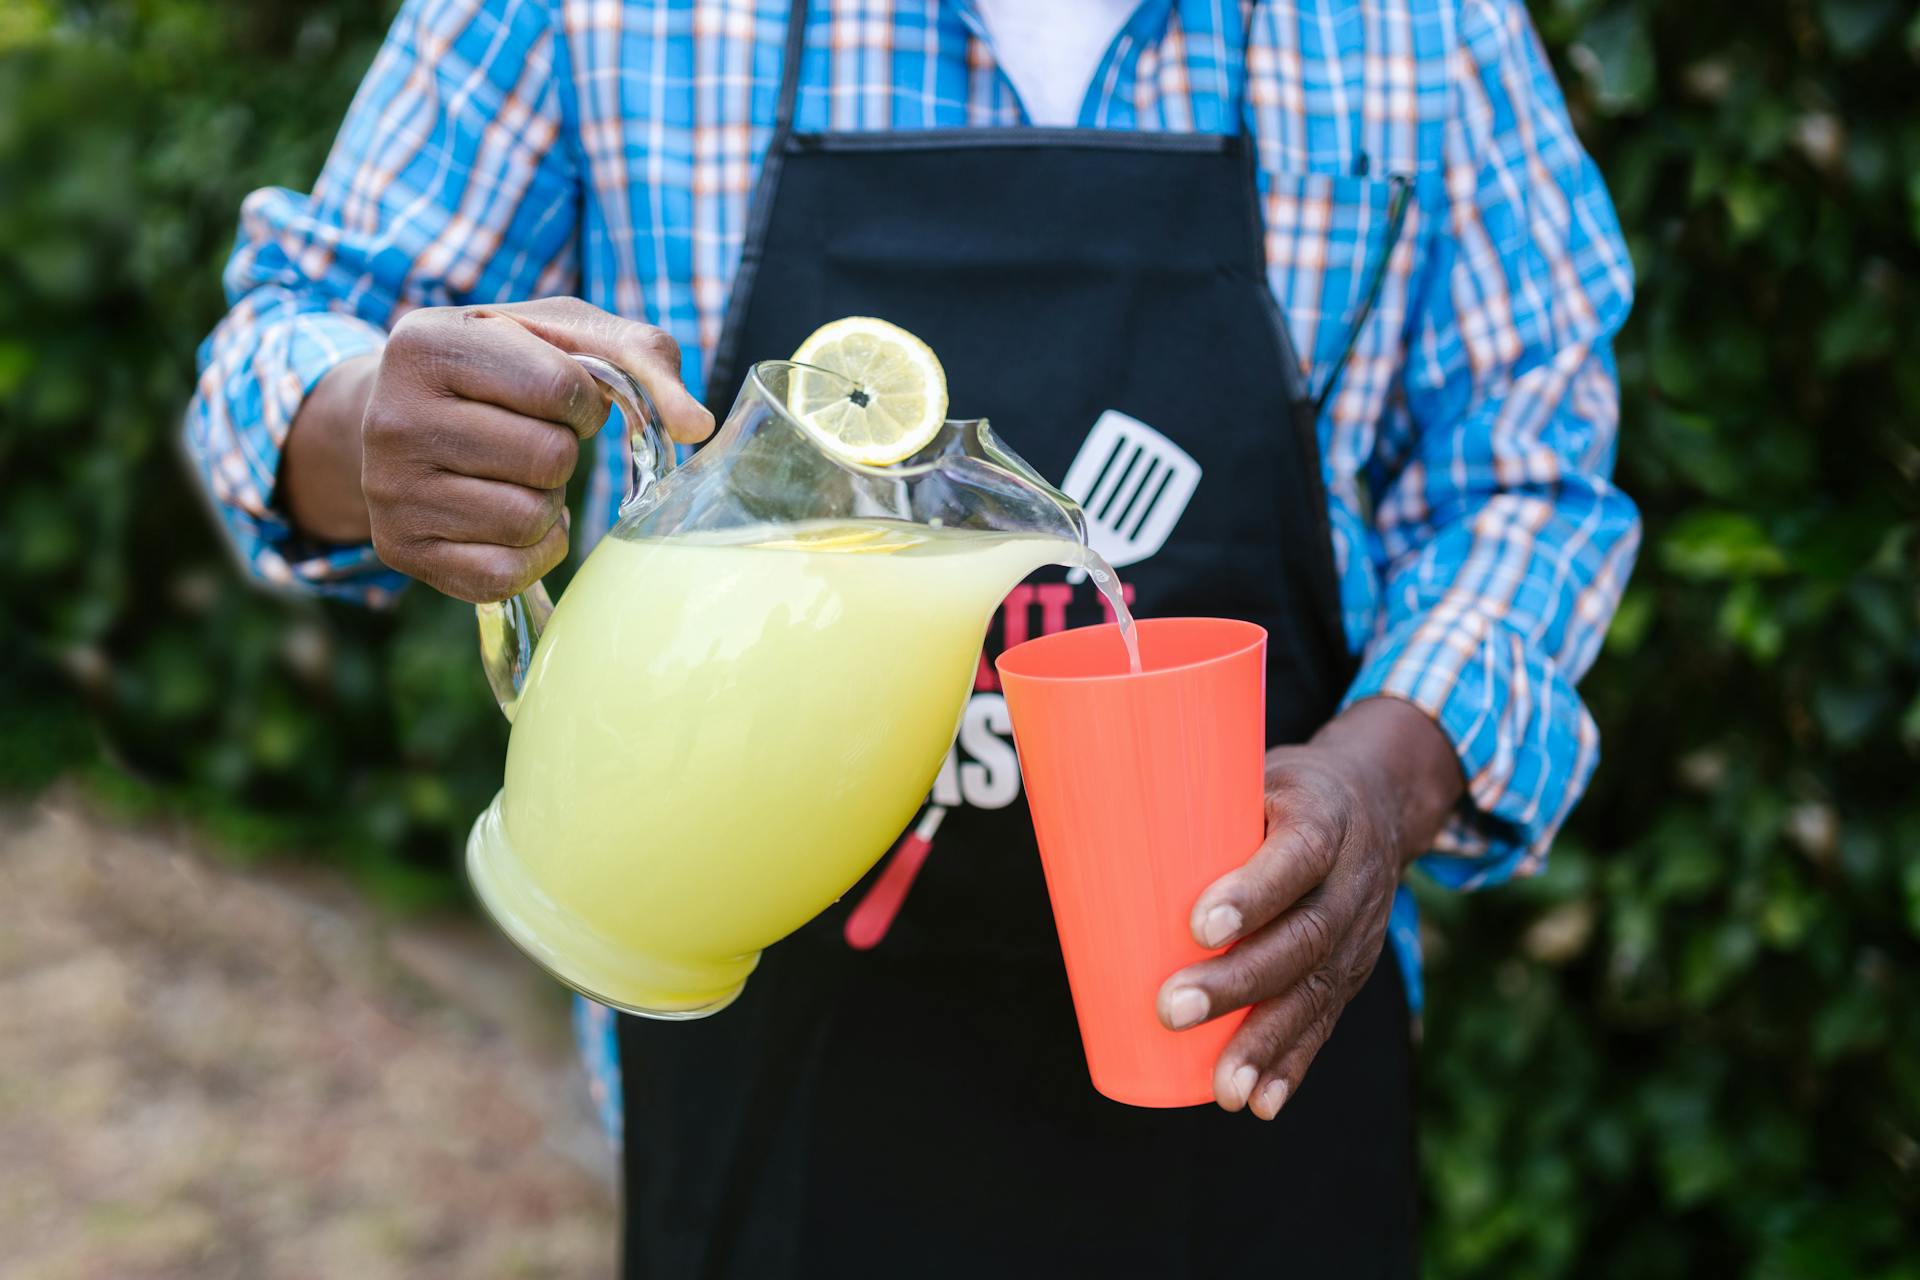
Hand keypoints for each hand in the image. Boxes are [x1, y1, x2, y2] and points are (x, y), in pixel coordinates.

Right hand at [287, 297, 713, 601]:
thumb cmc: (499, 369)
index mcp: (426, 342)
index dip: (583, 401)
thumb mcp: (561, 335)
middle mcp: (391, 417)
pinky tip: (504, 519)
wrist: (396, 416)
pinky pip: (506, 573)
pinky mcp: (399, 550)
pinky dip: (531, 552)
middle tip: (528, 437)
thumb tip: (698, 425)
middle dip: (562, 451)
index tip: (559, 397)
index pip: (559, 387)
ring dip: (547, 501)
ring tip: (511, 474)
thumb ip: (640, 359)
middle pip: (549, 458)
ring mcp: (389, 490)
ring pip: (529, 517)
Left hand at [1155, 697, 1462, 1118]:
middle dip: (1238, 983)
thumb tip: (1080, 821)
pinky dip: (1292, 1067)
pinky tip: (1259, 1103)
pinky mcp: (1350, 971)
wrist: (1376, 801)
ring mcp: (1359, 932)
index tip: (1199, 925)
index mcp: (1324, 817)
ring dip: (1265, 1044)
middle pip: (1304, 937)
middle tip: (1172, 1009)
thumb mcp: (1252, 772)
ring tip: (1222, 1088)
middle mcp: (1351, 879)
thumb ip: (1187, 801)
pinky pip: (1324, 1022)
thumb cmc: (1282, 789)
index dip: (1253, 892)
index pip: (1298, 855)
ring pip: (1315, 991)